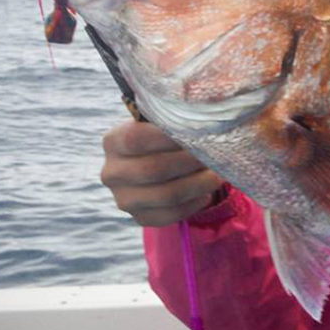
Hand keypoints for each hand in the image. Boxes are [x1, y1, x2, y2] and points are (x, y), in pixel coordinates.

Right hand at [100, 120, 223, 225]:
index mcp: (113, 141)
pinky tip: (205, 193)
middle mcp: (112, 172)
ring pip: (166, 195)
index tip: (197, 133)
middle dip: (190, 162)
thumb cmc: (164, 139)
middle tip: (214, 156)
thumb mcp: (163, 123)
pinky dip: (194, 204)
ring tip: (217, 175)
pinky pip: (172, 214)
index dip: (169, 137)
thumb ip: (177, 116)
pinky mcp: (140, 217)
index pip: (136, 138)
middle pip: (154, 169)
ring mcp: (124, 198)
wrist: (156, 166)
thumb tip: (209, 112)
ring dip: (198, 184)